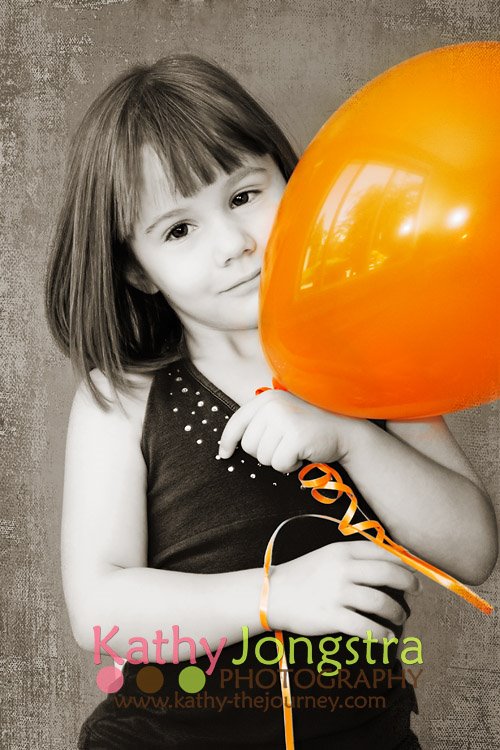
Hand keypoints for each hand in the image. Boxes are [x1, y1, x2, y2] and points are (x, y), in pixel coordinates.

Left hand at [218, 389, 363, 472]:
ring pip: (263, 458)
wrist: (345, 430)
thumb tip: (229, 443)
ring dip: (279, 460)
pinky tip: (302, 454)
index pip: (237, 422)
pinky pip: (279, 465)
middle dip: (265, 453)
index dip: (228, 441)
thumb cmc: (310, 426)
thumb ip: (260, 421)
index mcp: (266, 399)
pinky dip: (290, 466)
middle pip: (248, 446)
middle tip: (285, 445)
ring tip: (296, 447)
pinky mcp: (295, 437)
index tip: (224, 453)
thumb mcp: (282, 414)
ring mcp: (284, 420)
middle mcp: (272, 406)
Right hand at [267, 540, 421, 637]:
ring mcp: (337, 593)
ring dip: (397, 613)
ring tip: (400, 617)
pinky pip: (366, 627)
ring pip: (381, 602)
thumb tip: (389, 559)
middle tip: (416, 591)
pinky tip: (387, 638)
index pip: (382, 551)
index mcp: (342, 551)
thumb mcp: (327, 555)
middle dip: (409, 583)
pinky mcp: (332, 617)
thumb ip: (354, 556)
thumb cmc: (303, 575)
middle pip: (388, 573)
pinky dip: (382, 635)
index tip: (414, 568)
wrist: (272, 594)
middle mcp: (342, 569)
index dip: (404, 560)